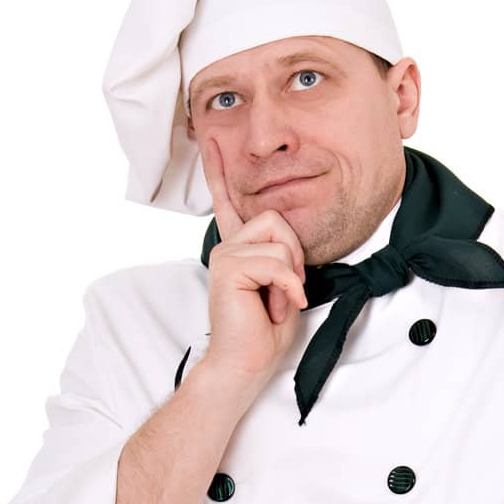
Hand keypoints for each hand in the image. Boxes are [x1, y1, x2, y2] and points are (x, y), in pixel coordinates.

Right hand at [198, 135, 309, 394]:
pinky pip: (276, 263)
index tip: (209, 140)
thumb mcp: (284, 285)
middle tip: (286, 291)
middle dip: (294, 256)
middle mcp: (228, 245)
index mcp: (238, 248)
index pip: (228, 202)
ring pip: (279, 242)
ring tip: (276, 303)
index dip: (219, 170)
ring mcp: (225, 254)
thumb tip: (288, 240)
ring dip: (291, 277)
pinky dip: (287, 288)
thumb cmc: (265, 332)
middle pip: (276, 219)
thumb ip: (282, 256)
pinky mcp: (227, 266)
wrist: (246, 364)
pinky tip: (276, 308)